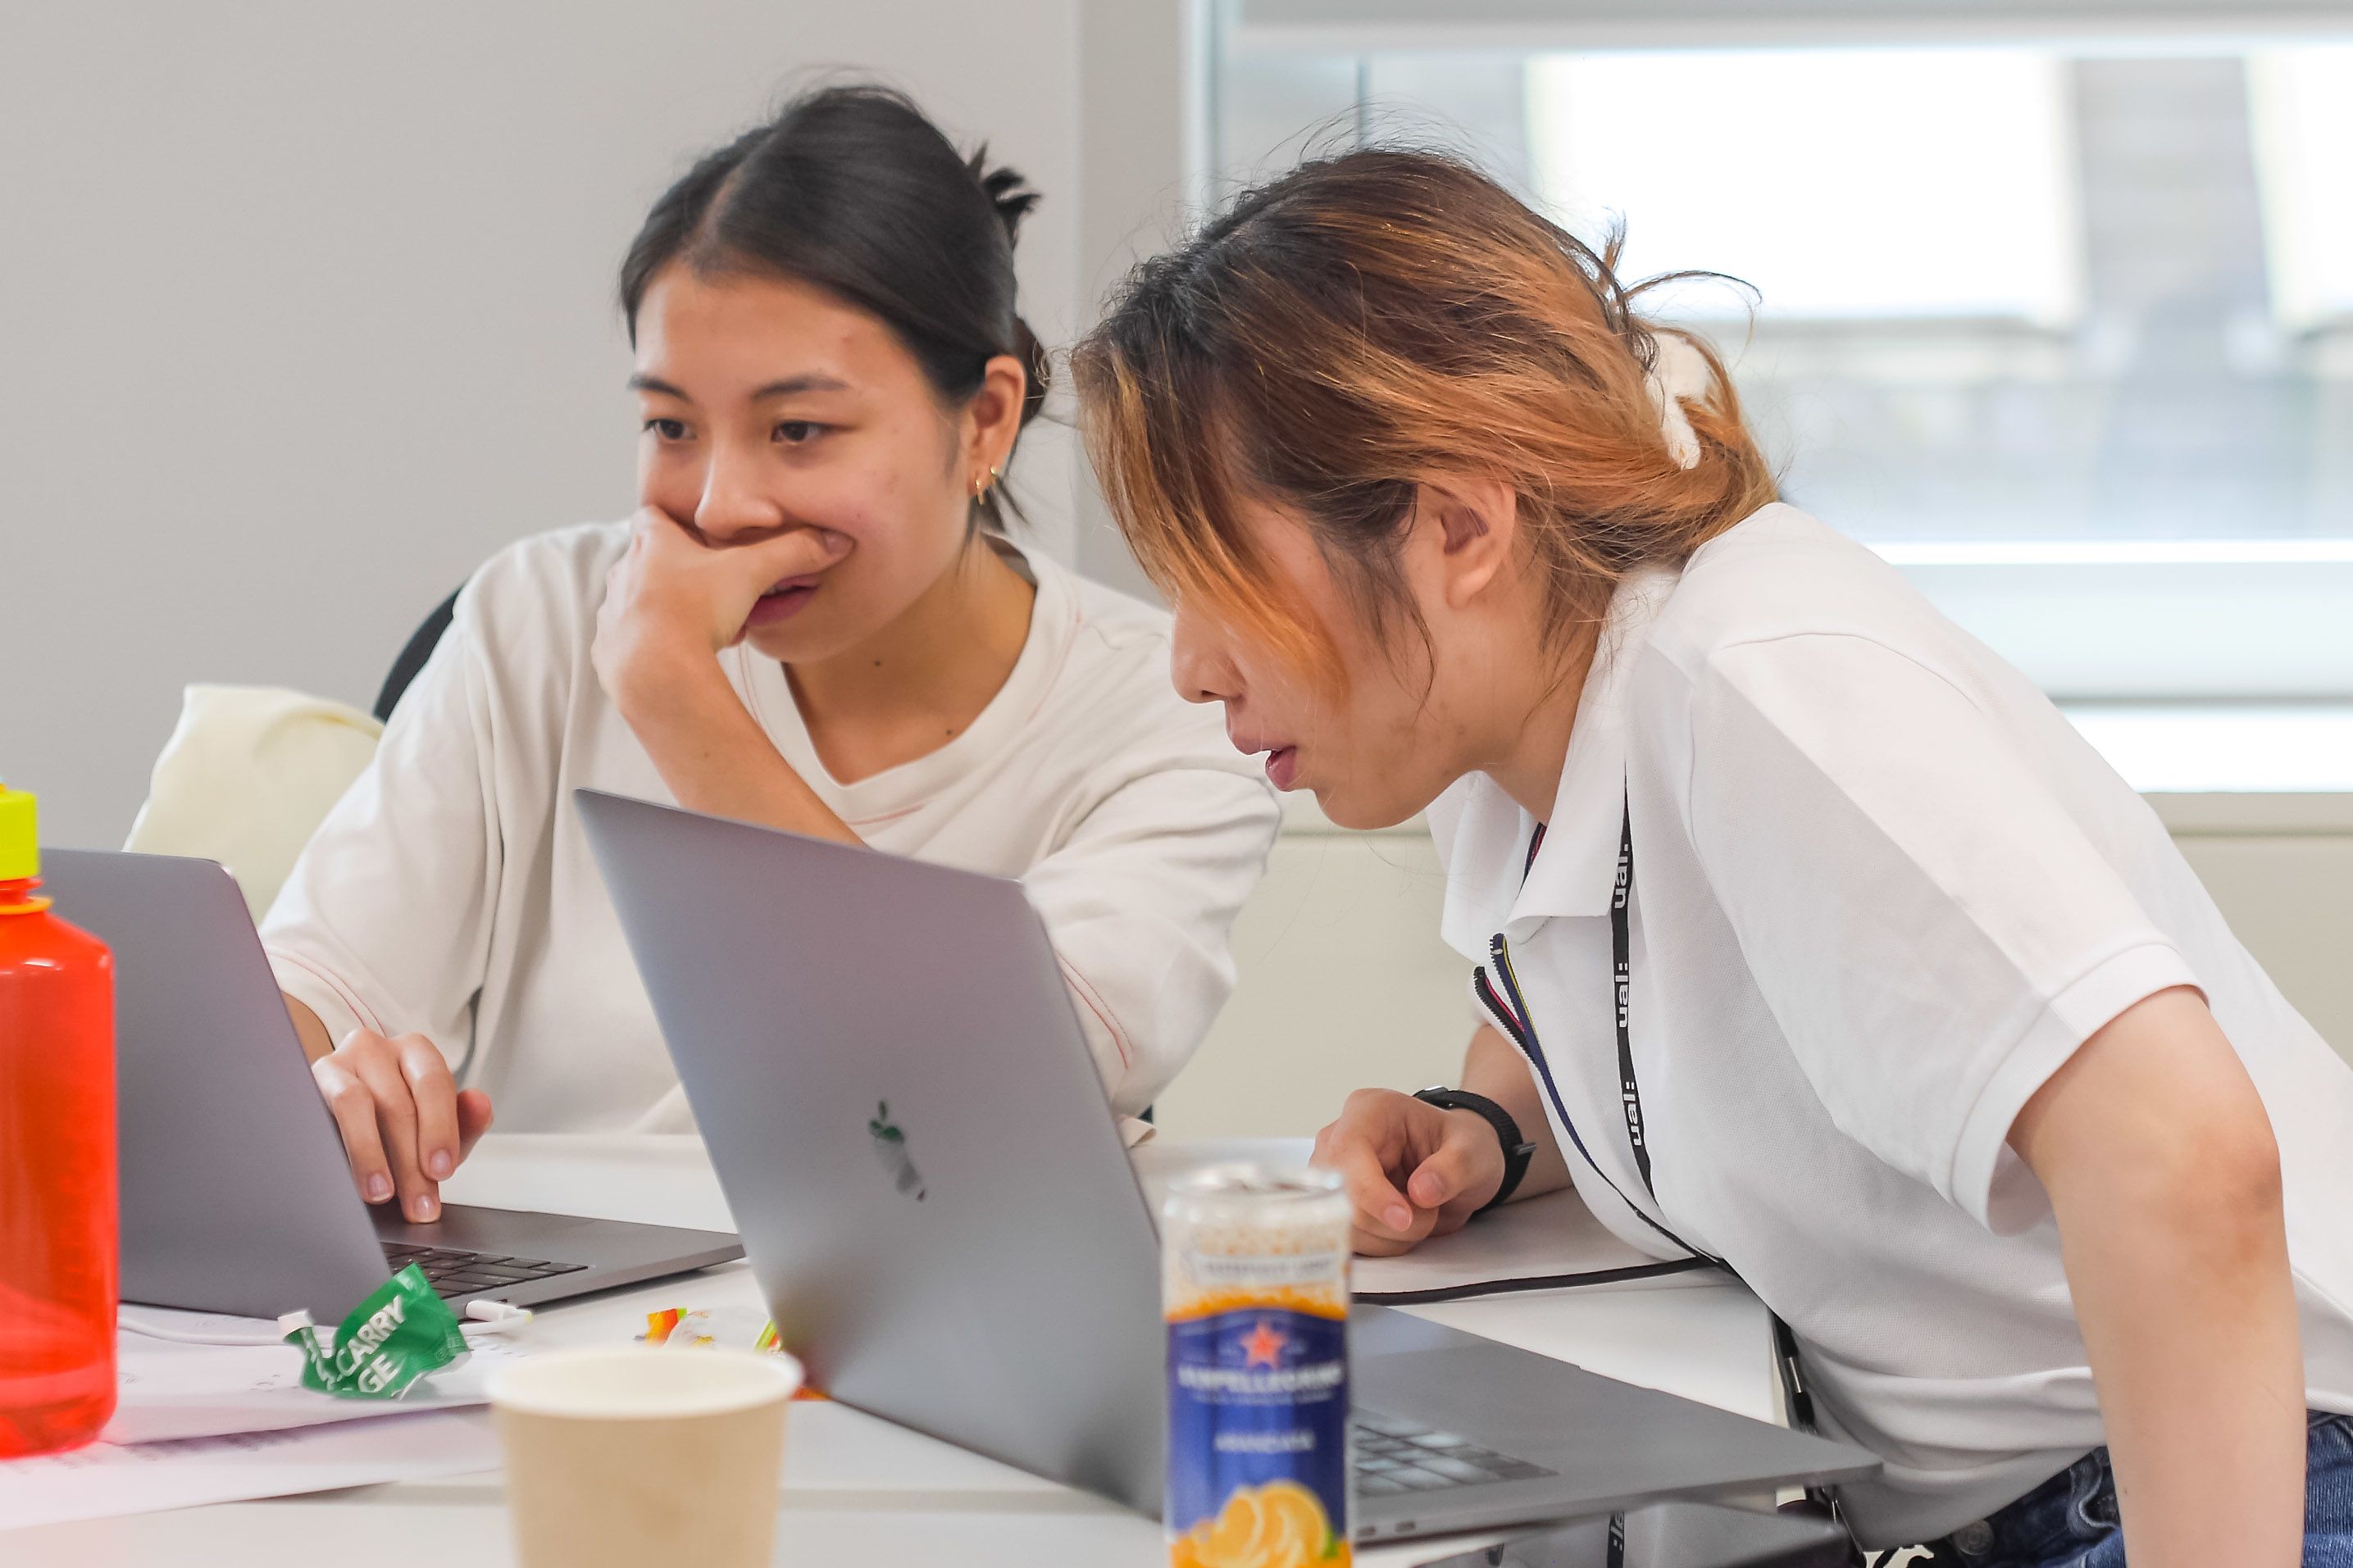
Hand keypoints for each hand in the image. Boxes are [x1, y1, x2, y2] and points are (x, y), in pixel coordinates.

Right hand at [311, 1029, 493, 1221]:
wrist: (336, 1130)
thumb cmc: (392, 1128)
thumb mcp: (433, 1131)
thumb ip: (463, 1123)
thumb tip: (481, 1103)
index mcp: (416, 1052)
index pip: (433, 1084)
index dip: (440, 1129)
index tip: (442, 1172)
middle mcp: (377, 1048)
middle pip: (398, 1103)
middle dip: (411, 1163)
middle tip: (418, 1205)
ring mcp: (338, 1061)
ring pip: (357, 1102)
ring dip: (372, 1155)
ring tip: (382, 1194)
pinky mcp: (307, 1081)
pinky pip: (324, 1108)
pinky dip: (343, 1144)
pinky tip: (350, 1176)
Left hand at [592, 506, 851, 700]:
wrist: (654, 670)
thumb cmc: (695, 611)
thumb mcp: (752, 574)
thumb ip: (793, 553)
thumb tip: (835, 540)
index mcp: (651, 543)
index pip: (650, 516)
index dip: (672, 523)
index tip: (695, 536)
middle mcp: (624, 572)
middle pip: (648, 560)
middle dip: (680, 573)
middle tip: (714, 589)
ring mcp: (612, 611)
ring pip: (640, 601)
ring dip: (668, 610)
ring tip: (704, 628)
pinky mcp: (608, 648)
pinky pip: (632, 640)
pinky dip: (655, 644)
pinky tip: (682, 657)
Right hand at [1311, 1087, 1504, 1256]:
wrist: (1459, 1167)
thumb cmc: (1460, 1147)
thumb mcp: (1473, 1150)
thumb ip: (1453, 1167)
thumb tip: (1420, 1192)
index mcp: (1369, 1111)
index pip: (1348, 1150)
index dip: (1370, 1190)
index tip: (1403, 1219)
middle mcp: (1340, 1140)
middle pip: (1338, 1193)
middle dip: (1387, 1219)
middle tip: (1428, 1213)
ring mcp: (1333, 1176)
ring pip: (1343, 1224)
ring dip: (1390, 1235)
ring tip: (1421, 1215)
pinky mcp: (1336, 1207)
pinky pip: (1350, 1239)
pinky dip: (1384, 1244)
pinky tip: (1406, 1227)